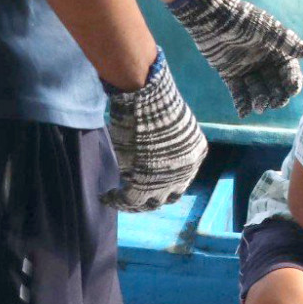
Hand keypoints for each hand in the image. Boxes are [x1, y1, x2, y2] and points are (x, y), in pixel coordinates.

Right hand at [103, 52, 208, 211]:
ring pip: (152, 201)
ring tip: (117, 198)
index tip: (150, 181)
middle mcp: (187, 170)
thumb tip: (151, 153)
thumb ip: (167, 144)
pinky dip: (117, 200)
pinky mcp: (145, 184)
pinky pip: (132, 200)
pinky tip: (106, 196)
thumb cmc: (155, 104)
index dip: (167, 182)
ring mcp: (168, 179)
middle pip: (171, 195)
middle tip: (134, 194)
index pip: (183, 176)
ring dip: (135, 203)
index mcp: (196, 153)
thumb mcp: (169, 125)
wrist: (148, 100)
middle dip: (153, 197)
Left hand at [168, 0, 302, 117]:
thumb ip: (289, 44)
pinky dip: (241, 102)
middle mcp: (263, 61)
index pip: (289, 71)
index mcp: (276, 50)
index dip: (292, 81)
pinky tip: (243, 113)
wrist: (212, 17)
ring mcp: (246, 68)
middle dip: (276, 95)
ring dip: (259, 100)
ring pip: (257, 89)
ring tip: (259, 108)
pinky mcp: (229, 73)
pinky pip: (237, 91)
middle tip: (275, 103)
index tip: (292, 91)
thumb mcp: (270, 31)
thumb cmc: (244, 20)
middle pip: (274, 84)